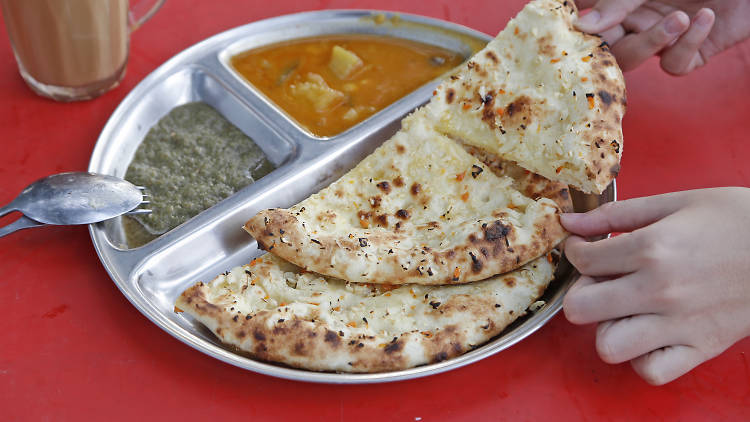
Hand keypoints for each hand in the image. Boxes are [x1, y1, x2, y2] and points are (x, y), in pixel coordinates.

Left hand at [561, 188, 749, 384]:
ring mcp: (680, 324)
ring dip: (608, 328)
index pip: (583, 261)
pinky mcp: (702, 348)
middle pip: (580, 309)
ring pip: (609, 346)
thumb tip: (570, 223)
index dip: (576, 251)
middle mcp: (660, 290)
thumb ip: (616, 214)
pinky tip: (650, 333)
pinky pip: (652, 371)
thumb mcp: (677, 202)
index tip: (586, 248)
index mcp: (652, 248)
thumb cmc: (738, 218)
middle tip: (600, 281)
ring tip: (625, 310)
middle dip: (581, 293)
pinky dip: (643, 358)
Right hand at [575, 0, 749, 73]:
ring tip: (679, 18)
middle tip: (618, 32)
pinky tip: (704, 18)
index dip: (573, 25)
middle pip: (603, 46)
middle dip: (610, 43)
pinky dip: (688, 44)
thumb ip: (617, 2)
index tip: (563, 26)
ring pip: (634, 60)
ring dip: (653, 42)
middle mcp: (636, 20)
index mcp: (622, 2)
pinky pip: (674, 65)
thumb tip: (580, 26)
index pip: (587, 15)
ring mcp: (662, 39)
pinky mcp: (690, 54)